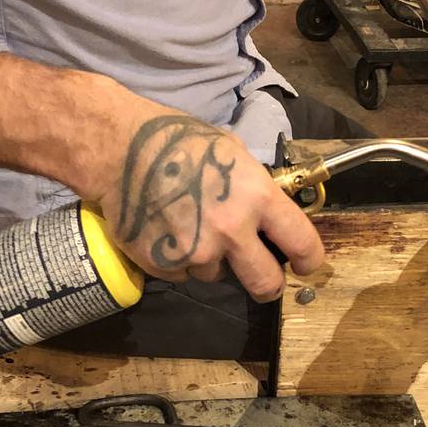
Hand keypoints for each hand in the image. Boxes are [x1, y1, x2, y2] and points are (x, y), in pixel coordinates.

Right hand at [0, 55, 323, 300]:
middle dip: (268, 282)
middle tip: (260, 274)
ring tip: (190, 226)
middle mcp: (232, 232)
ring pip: (217, 276)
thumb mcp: (232, 154)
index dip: (309, 260)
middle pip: (267, 284)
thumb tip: (272, 215)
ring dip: (211, 261)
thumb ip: (257, 190)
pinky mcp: (164, 266)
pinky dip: (178, 260)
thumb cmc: (177, 142)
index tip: (306, 264)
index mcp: (257, 199)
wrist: (118, 149)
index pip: (302, 244)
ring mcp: (196, 253)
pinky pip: (182, 274)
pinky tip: (167, 230)